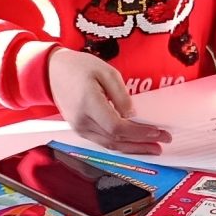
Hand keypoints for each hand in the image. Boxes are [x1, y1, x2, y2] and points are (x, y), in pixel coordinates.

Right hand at [50, 49, 169, 153]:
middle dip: (142, 144)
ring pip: (110, 145)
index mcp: (88, 104)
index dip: (140, 133)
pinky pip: (103, 142)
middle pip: (116, 140)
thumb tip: (132, 115)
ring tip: (153, 149)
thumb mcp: (105, 71)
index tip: (158, 132)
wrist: (52, 72)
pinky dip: (121, 145)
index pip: (117, 127)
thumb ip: (121, 94)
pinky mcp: (80, 130)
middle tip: (163, 143)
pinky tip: (135, 145)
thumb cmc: (79, 67)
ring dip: (133, 149)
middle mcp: (82, 121)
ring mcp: (79, 128)